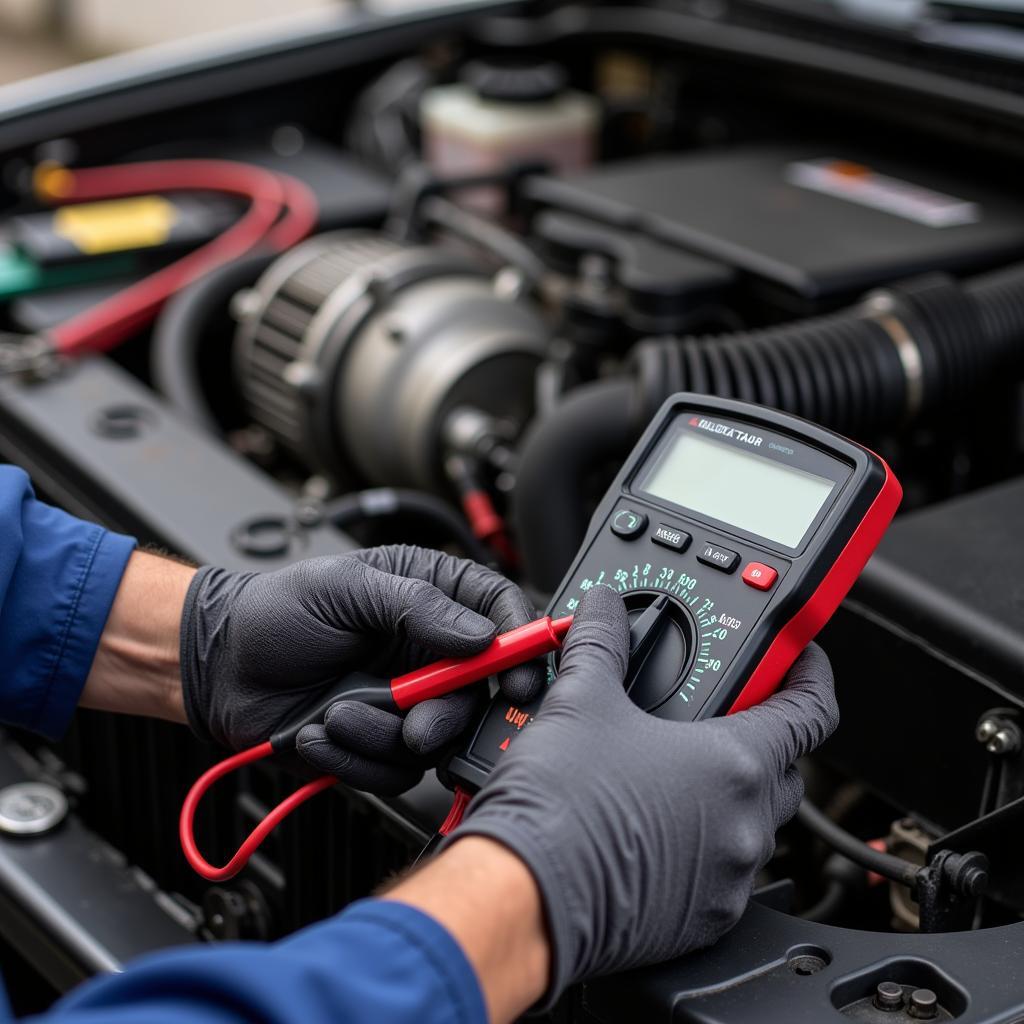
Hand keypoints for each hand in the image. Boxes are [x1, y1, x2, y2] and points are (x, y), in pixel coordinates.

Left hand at [180, 545, 542, 793]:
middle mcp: (427, 652)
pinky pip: (395, 771)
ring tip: (336, 715)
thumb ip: (417, 606)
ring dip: (383, 735)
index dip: (520, 644)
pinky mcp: (378, 742)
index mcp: (430, 598)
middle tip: (417, 722)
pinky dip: (355, 758)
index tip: (521, 673)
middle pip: (481, 692)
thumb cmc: (277, 612)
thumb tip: (480, 635)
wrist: (220, 668)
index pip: (499, 613)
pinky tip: (321, 732)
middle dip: (448, 714)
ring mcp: (405, 701)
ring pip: (437, 739)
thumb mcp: (347, 589)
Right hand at [450, 585, 837, 1004]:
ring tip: (671, 773)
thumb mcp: (580, 700)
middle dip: (761, 738)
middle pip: (785, 769)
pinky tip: (654, 827)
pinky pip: (724, 873)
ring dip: (728, 794)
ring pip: (754, 824)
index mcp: (733, 764)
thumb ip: (602, 642)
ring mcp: (728, 879)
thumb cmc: (559, 807)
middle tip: (714, 718)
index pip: (811, 712)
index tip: (800, 661)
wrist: (524, 895)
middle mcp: (745, 825)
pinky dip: (703, 845)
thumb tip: (605, 609)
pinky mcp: (703, 920)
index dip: (810, 675)